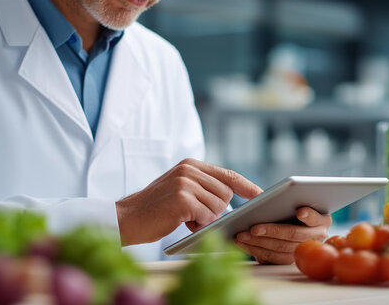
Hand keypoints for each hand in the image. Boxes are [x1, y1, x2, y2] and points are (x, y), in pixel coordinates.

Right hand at [115, 158, 261, 245]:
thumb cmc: (156, 210)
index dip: (246, 186)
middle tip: (193, 214)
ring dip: (205, 219)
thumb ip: (202, 189)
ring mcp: (185, 183)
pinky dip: (197, 224)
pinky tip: (181, 221)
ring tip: (184, 217)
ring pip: (218, 207)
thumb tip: (229, 201)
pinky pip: (207, 216)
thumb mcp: (180, 190)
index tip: (261, 195)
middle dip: (216, 209)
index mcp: (190, 165)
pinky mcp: (182, 199)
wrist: (127, 218)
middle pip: (226, 193)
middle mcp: (189, 169)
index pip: (227, 174)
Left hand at [234, 207, 331, 264]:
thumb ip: (291, 198)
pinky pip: (273, 258)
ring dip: (259, 243)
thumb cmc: (290, 207)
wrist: (287, 221)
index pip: (317, 218)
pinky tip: (243, 243)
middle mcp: (317, 236)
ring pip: (281, 249)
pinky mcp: (290, 260)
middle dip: (271, 231)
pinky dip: (256, 251)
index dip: (309, 216)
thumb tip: (273, 198)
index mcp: (322, 219)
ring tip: (242, 235)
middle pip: (293, 235)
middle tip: (253, 228)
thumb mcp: (295, 200)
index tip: (299, 211)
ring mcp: (304, 250)